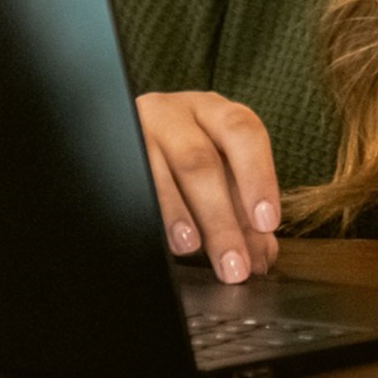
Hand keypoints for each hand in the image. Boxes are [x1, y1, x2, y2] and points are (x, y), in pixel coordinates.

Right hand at [135, 91, 279, 280]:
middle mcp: (177, 113)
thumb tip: (261, 256)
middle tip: (235, 264)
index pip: (244, 134)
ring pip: (160, 172)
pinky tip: (160, 238)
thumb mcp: (220, 175)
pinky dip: (148, 213)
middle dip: (220, 218)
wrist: (123, 134)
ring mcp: (138, 128)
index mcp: (216, 113)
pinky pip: (127, 182)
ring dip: (180, 217)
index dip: (258, 178)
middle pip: (200, 161)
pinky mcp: (111, 149)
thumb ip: (243, 215)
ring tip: (193, 249)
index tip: (266, 223)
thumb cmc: (184, 158)